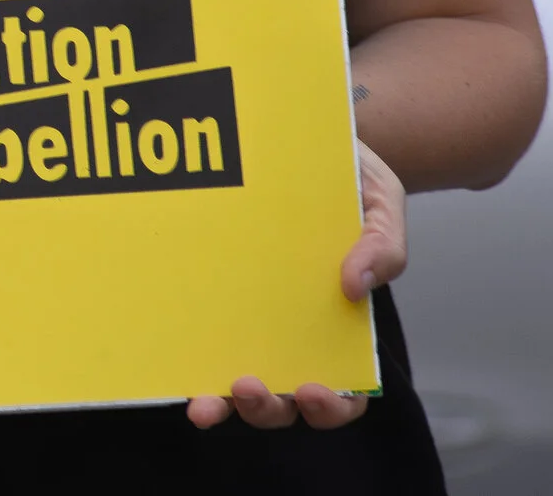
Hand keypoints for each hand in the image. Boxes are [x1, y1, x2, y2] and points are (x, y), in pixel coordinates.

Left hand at [187, 140, 405, 431]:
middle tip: (247, 386)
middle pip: (283, 401)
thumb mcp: (381, 205)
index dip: (331, 405)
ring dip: (219, 403)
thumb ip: (382, 246)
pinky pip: (197, 338)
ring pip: (233, 386)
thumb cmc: (350, 182)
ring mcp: (246, 320)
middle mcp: (291, 335)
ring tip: (204, 401)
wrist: (302, 143)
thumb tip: (356, 286)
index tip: (312, 389)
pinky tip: (170, 363)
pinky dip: (185, 361)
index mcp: (340, 327)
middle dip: (265, 408)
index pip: (344, 391)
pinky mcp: (210, 295)